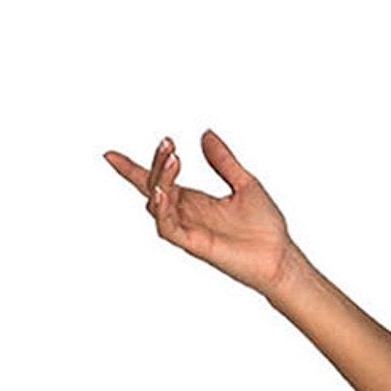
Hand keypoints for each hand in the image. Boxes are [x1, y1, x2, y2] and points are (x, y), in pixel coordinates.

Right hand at [102, 128, 295, 296]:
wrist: (281, 256)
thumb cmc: (265, 227)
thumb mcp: (245, 183)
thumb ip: (223, 161)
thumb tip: (206, 134)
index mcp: (193, 200)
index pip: (156, 180)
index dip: (131, 169)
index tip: (110, 154)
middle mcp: (186, 214)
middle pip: (152, 186)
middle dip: (154, 164)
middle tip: (168, 143)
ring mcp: (188, 230)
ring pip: (156, 204)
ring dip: (159, 179)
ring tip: (173, 158)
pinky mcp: (194, 245)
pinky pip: (166, 227)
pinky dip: (161, 208)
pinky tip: (165, 190)